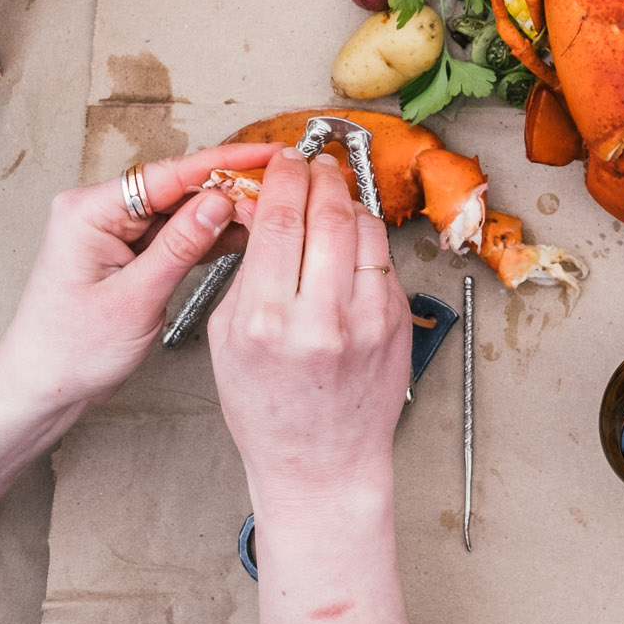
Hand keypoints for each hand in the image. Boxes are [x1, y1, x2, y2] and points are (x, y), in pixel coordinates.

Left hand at [0, 142, 273, 415]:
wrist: (42, 388)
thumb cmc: (68, 351)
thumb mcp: (133, 299)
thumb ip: (179, 247)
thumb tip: (220, 202)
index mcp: (88, 212)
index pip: (168, 174)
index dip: (224, 162)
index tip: (267, 155)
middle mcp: (99, 212)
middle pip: (179, 185)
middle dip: (230, 186)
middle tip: (279, 188)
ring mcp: (115, 230)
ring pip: (182, 208)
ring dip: (223, 211)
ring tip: (269, 211)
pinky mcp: (128, 249)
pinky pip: (177, 231)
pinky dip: (209, 235)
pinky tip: (243, 234)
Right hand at [208, 146, 411, 513]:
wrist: (321, 463)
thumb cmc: (267, 409)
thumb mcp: (226, 339)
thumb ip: (245, 272)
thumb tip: (260, 210)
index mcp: (265, 321)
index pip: (277, 221)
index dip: (281, 178)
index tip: (281, 160)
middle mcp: (320, 318)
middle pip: (327, 214)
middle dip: (318, 176)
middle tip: (310, 164)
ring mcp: (367, 319)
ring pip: (364, 228)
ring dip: (346, 200)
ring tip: (329, 193)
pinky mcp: (397, 320)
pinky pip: (382, 258)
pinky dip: (366, 237)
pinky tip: (350, 236)